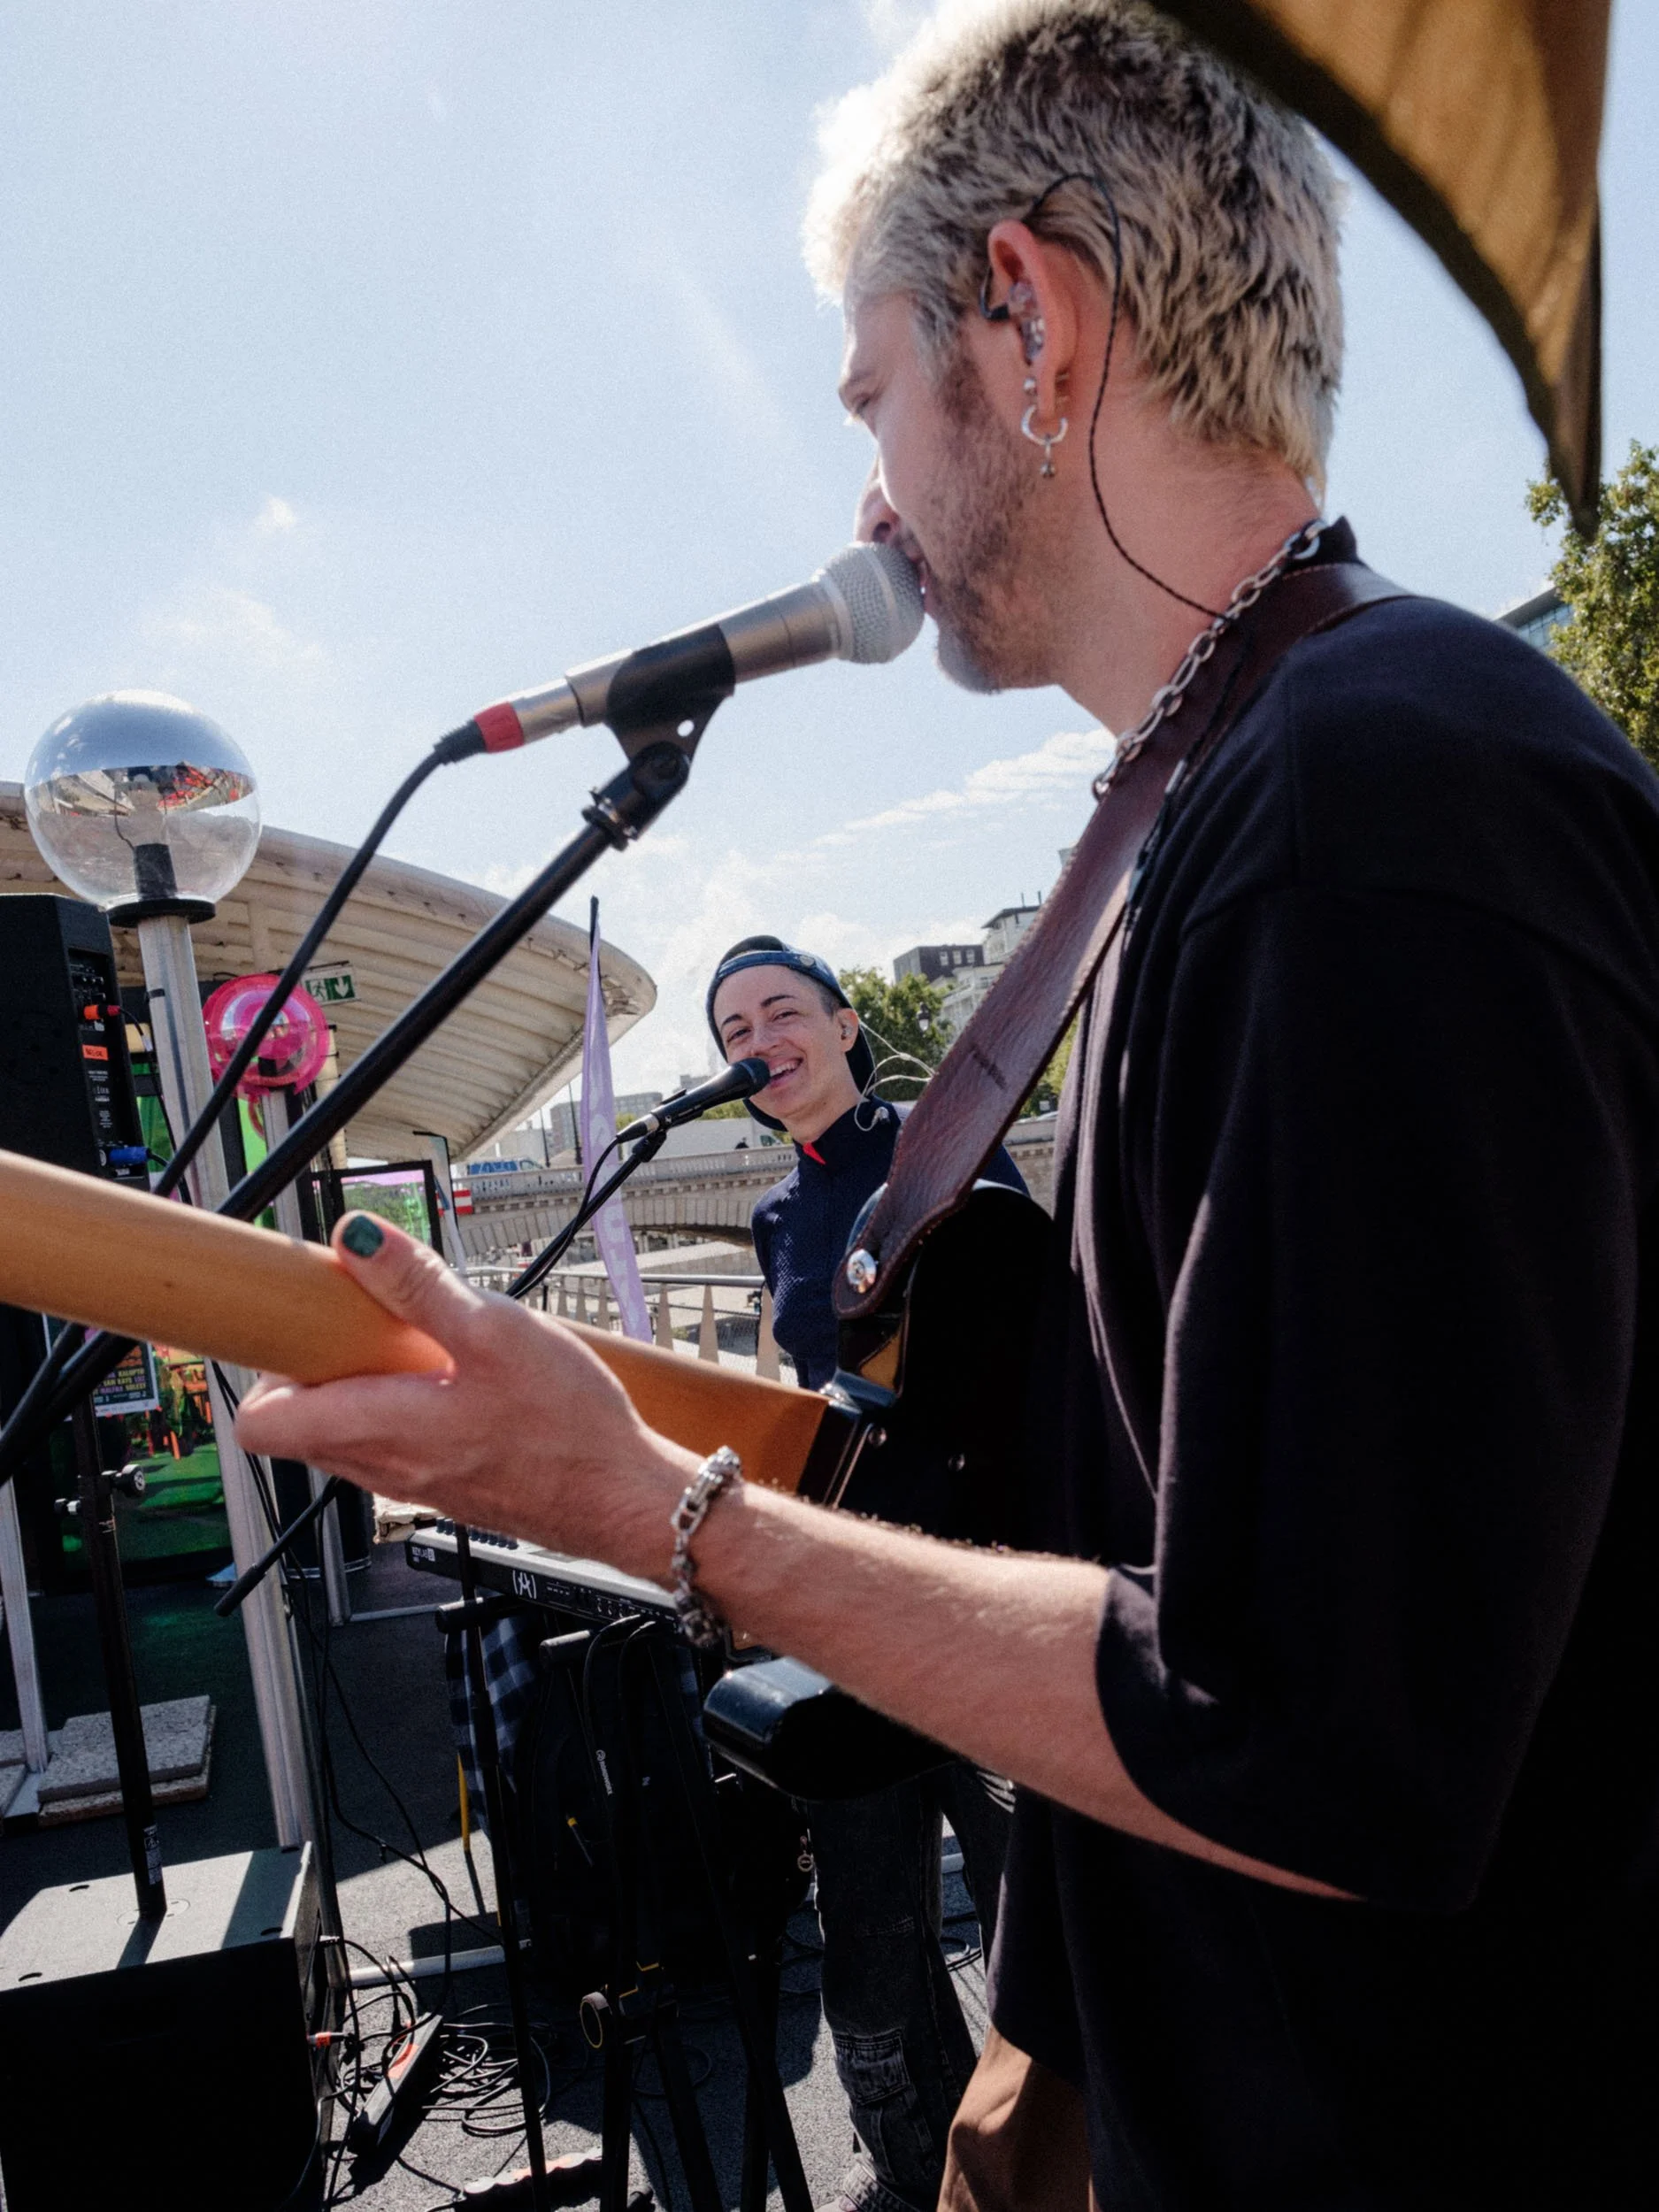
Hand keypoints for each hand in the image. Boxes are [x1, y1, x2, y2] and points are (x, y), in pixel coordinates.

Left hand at [235, 1214, 695, 1576]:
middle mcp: (381, 1467)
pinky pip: (393, 1444)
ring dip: (361, 1386)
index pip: (259, 1424)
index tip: (296, 1322)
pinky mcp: (446, 1485)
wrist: (623, 1499)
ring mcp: (412, 1482)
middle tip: (364, 1321)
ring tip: (418, 1346)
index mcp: (374, 1428)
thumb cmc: (567, 1429)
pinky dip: (402, 1407)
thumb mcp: (495, 1331)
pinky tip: (458, 1379)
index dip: (264, 1367)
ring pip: (347, 1434)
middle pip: (299, 1424)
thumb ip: (418, 1284)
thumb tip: (357, 1238)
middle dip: (316, 1366)